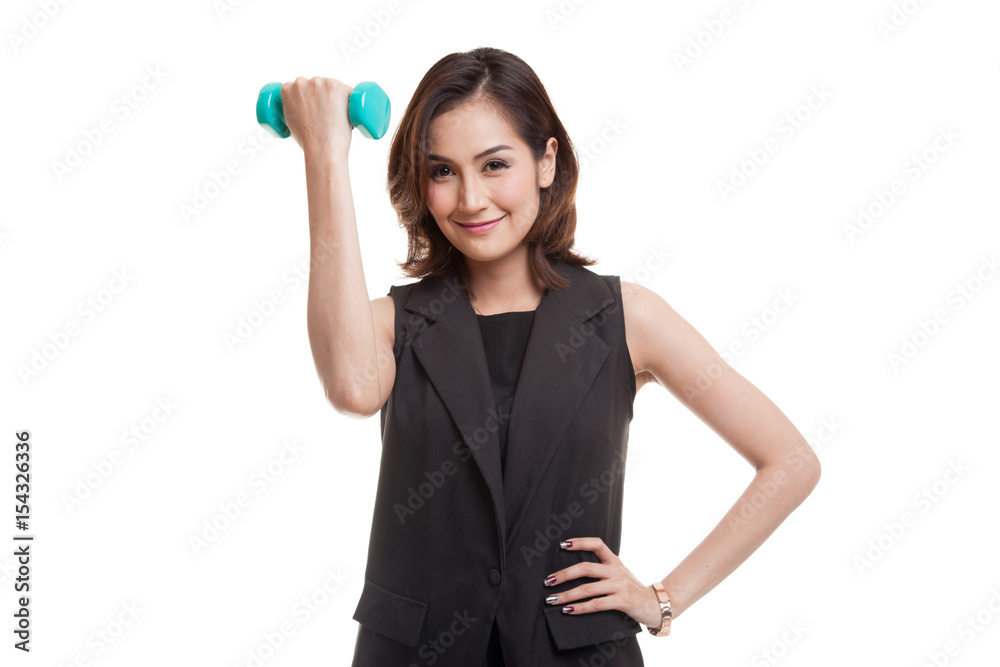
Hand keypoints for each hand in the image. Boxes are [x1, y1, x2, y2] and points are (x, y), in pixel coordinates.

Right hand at [279, 76, 353, 158]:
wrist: (321, 148)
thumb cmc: (309, 141)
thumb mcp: (291, 122)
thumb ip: (295, 109)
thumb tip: (304, 109)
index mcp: (287, 89)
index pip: (303, 89)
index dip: (313, 100)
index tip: (319, 110)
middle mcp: (300, 82)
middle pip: (319, 86)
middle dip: (326, 98)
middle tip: (330, 118)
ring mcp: (318, 83)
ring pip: (334, 88)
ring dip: (339, 99)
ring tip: (338, 119)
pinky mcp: (335, 86)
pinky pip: (349, 90)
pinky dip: (352, 100)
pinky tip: (351, 111)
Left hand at [543, 537, 663, 629]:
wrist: (656, 605)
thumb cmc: (633, 591)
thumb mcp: (620, 575)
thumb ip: (604, 571)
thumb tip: (574, 573)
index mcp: (614, 561)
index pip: (597, 544)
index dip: (579, 542)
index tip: (562, 545)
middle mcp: (616, 571)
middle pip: (585, 568)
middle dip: (564, 574)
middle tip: (548, 581)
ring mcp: (620, 585)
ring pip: (587, 588)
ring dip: (567, 595)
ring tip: (552, 600)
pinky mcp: (622, 601)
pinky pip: (596, 604)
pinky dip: (580, 608)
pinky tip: (568, 610)